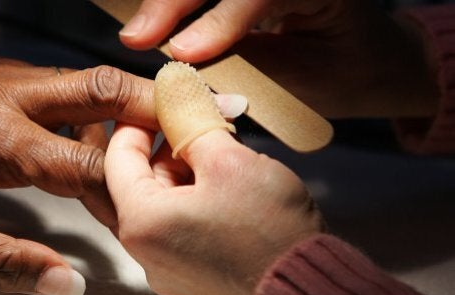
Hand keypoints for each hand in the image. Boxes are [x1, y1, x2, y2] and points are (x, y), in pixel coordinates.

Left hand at [105, 124, 322, 294]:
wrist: (307, 288)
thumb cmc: (271, 232)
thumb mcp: (229, 160)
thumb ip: (193, 122)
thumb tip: (176, 90)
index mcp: (142, 223)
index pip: (118, 158)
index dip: (138, 122)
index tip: (160, 104)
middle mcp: (145, 251)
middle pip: (139, 181)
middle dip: (166, 147)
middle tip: (195, 123)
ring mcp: (167, 267)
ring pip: (162, 202)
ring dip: (184, 171)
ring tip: (220, 153)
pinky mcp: (190, 274)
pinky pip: (178, 225)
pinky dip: (193, 198)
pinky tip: (224, 184)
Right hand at [120, 0, 438, 117]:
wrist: (365, 59)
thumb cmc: (340, 71)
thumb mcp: (300, 79)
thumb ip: (245, 63)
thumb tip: (183, 59)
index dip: (219, 20)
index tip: (181, 52)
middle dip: (173, 1)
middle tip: (136, 37)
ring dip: (167, 0)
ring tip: (138, 31)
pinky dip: (174, 5)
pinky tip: (153, 20)